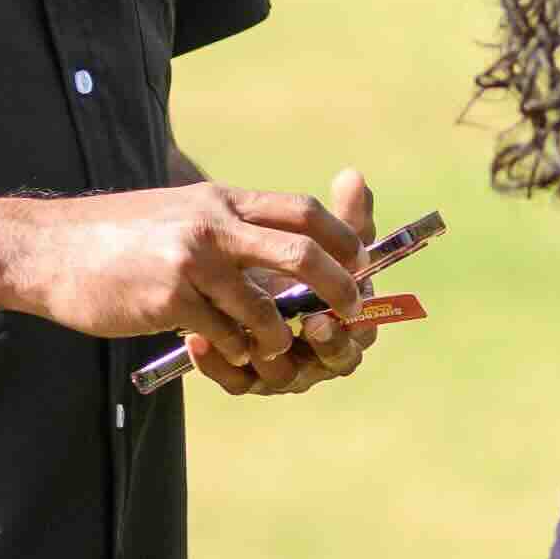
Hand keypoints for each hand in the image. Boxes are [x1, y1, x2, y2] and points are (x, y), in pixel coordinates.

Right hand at [0, 171, 390, 387]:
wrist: (47, 250)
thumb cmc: (115, 236)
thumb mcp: (179, 210)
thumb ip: (226, 224)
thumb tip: (279, 249)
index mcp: (221, 201)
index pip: (303, 212)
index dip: (342, 239)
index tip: (359, 263)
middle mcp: (213, 225)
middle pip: (303, 255)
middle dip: (339, 289)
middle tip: (351, 312)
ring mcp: (193, 262)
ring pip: (266, 309)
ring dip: (279, 337)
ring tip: (274, 347)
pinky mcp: (170, 300)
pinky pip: (225, 336)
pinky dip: (235, 351)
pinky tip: (225, 351)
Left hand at [204, 162, 433, 400]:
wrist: (206, 274)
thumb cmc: (273, 253)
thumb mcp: (301, 231)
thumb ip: (337, 214)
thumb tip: (353, 175)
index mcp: (343, 317)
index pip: (363, 334)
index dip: (356, 326)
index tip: (343, 306)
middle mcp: (316, 346)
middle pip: (336, 361)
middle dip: (329, 344)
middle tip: (312, 323)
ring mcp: (281, 364)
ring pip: (285, 376)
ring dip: (270, 353)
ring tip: (247, 333)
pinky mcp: (241, 376)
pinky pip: (236, 383)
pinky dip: (218, 366)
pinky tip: (196, 342)